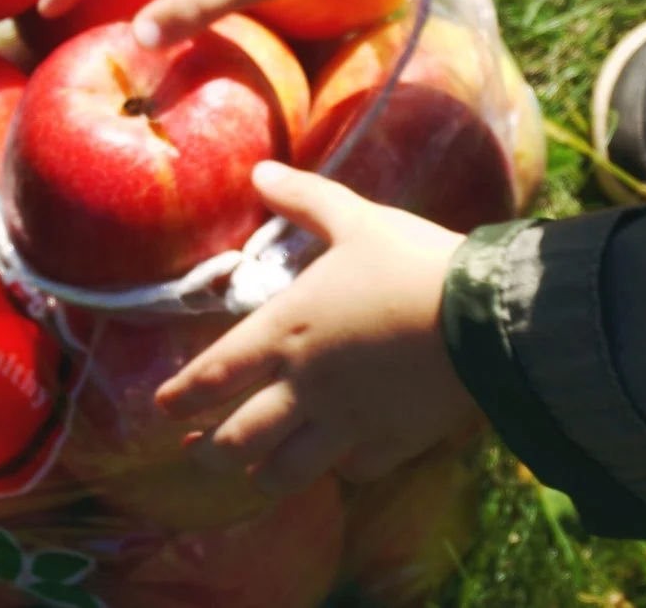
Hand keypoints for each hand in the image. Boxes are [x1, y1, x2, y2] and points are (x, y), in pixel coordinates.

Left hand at [158, 162, 478, 494]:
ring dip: (261, 473)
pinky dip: (340, 469)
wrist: (484, 317)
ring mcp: (346, 423)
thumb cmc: (412, 261)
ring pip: (286, 471)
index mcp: (286, 331)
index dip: (181, 396)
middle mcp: (305, 387)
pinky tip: (340, 462)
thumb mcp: (355, 218)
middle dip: (209, 450)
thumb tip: (260, 172)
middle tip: (194, 450)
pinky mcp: (390, 444)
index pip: (213, 375)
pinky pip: (353, 470)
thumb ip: (304, 199)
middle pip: (237, 438)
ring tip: (251, 473)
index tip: (161, 409)